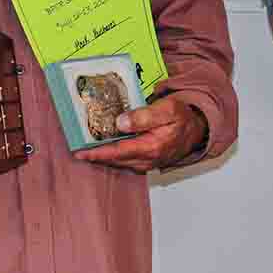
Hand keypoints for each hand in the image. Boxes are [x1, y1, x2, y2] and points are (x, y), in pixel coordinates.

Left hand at [78, 95, 206, 172]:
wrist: (196, 131)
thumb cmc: (182, 118)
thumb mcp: (167, 109)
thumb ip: (144, 116)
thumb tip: (120, 122)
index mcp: (151, 147)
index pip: (118, 152)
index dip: (97, 153)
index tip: (80, 151)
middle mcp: (146, 159)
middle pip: (114, 160)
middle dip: (95, 155)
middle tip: (76, 147)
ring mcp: (146, 163)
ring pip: (118, 162)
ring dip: (102, 156)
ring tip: (85, 147)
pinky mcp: (145, 162)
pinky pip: (124, 161)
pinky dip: (112, 156)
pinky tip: (104, 147)